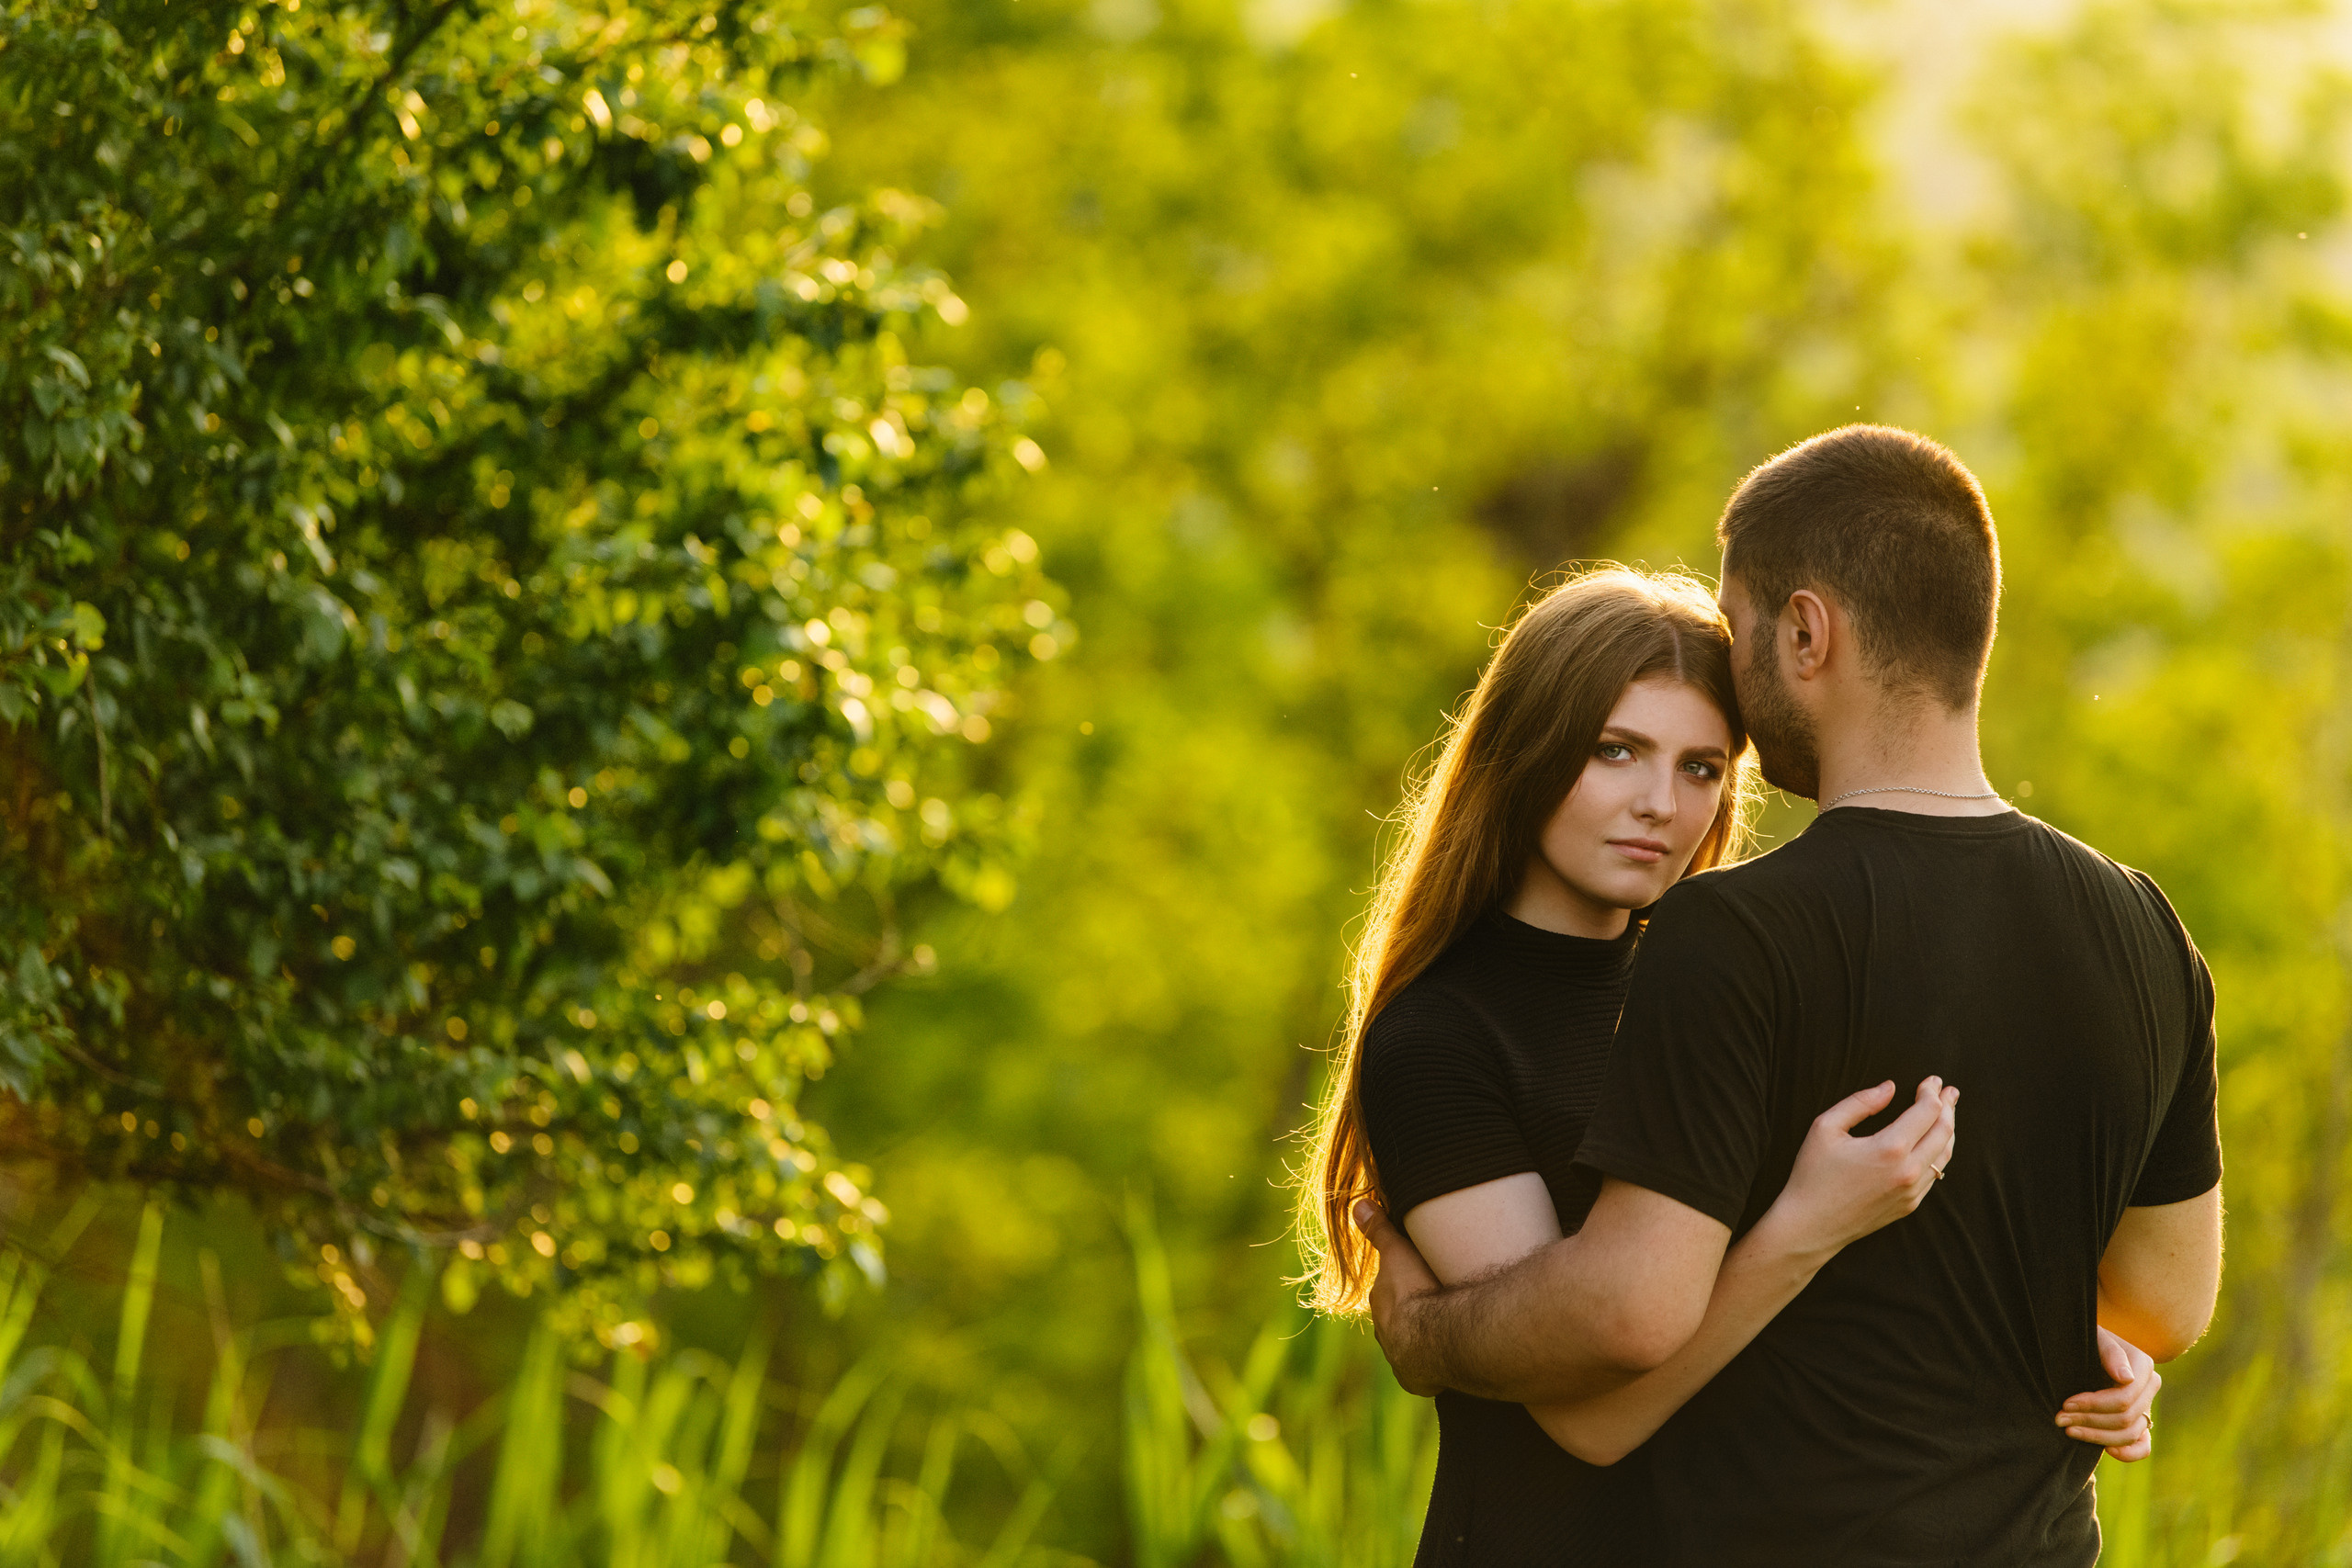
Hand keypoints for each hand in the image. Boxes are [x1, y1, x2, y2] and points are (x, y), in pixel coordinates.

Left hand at [1352, 1198, 1445, 1395]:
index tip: (1420, 1283)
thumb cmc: (1414, 1291)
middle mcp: (1385, 1334)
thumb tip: (1358, 1204)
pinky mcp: (1416, 1381)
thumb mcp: (1397, 1253)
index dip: (1404, 1287)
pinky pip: (1425, 1372)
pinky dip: (1434, 1366)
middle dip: (1413, 1315)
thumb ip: (1379, 1230)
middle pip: (1398, 1321)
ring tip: (1447, 1332)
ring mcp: (1400, 1360)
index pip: (1389, 1294)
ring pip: (1411, 1346)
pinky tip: (1448, 1360)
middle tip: (1437, 1305)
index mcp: (1380, 1305)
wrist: (1429, 1339)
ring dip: (1424, 1340)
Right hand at [1767, 1077, 1958, 1257]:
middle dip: (1948, 1106)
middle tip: (1949, 1090)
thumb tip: (1890, 1088)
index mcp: (1890, 1148)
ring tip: (1947, 1112)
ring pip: (1945, 1154)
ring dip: (1948, 1129)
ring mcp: (1913, 1191)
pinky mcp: (1909, 1205)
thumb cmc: (1812, 1175)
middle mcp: (1909, 1171)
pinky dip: (1939, 1153)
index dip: (1932, 1092)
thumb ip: (1860, 1103)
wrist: (1810, 1226)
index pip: (1927, 1111)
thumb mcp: (1825, 1128)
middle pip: (1944, 1131)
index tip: (1931, 1080)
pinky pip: (1934, 1174)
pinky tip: (1934, 1143)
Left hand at [2056, 1327, 2158, 1460]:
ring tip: (2069, 1430)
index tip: (2066, 1404)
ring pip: (2129, 1434)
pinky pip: (2143, 1445)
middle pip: (2124, 1418)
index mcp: (2143, 1366)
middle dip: (2089, 1421)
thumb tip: (2126, 1379)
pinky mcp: (2139, 1421)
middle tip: (2059, 1418)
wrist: (2082, 1344)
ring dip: (2097, 1436)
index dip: (2094, 1405)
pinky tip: (2107, 1451)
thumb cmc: (2085, 1338)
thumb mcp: (2094, 1336)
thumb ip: (2110, 1352)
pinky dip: (2128, 1453)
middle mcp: (2149, 1387)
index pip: (2124, 1398)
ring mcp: (2146, 1406)